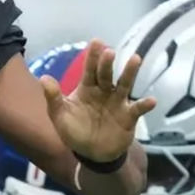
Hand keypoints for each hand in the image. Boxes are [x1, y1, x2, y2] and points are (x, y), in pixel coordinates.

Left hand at [39, 39, 156, 162]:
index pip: (89, 70)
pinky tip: (151, 100)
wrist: (92, 153)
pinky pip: (137, 109)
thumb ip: (53, 98)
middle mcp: (104, 91)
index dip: (92, 57)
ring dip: (130, 72)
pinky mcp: (128, 117)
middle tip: (109, 52)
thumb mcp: (59, 116)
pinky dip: (144, 105)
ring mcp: (118, 102)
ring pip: (124, 84)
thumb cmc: (75, 131)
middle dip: (107, 63)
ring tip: (135, 59)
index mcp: (87, 88)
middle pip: (106, 74)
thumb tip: (44, 78)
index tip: (96, 42)